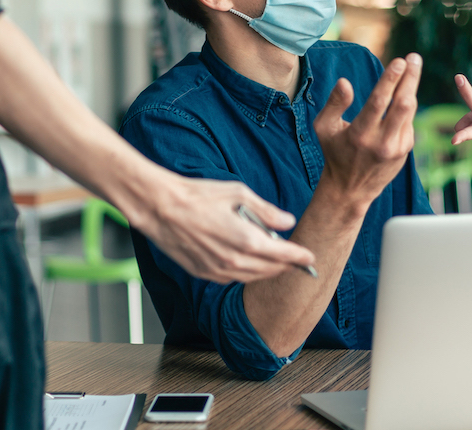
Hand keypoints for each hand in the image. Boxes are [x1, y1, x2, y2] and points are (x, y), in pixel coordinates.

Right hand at [138, 174, 316, 283]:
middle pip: (271, 270)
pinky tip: (247, 260)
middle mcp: (235, 262)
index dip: (301, 256)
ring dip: (267, 270)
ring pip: (253, 277)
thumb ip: (266, 210)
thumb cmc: (198, 196)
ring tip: (274, 260)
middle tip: (296, 258)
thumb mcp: (238, 193)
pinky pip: (233, 278)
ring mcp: (218, 271)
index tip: (311, 257)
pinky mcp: (204, 274)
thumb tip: (287, 221)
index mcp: (247, 241)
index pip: (284, 255)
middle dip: (286, 264)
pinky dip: (246, 271)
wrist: (161, 208)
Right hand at [315, 54, 420, 210]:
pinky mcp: (405, 150)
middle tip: (414, 57)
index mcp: (360, 134)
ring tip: (413, 66)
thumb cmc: (334, 152)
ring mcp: (397, 147)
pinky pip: (408, 120)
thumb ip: (333, 104)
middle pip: (403, 104)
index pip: (379, 102)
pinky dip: (405, 104)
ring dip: (412, 86)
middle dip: (410, 78)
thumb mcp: (323, 128)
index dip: (391, 80)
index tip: (400, 61)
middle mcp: (382, 142)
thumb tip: (344, 82)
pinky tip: (401, 93)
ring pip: (410, 111)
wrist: (350, 189)